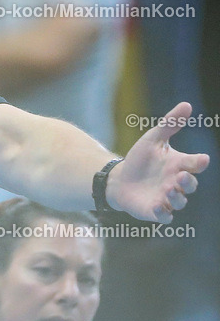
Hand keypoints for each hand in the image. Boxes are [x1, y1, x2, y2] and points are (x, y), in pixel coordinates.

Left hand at [108, 102, 209, 222]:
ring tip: (169, 189)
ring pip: (179, 201)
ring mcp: (167, 198)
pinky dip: (163, 213)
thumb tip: (187, 104)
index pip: (195, 164)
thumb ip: (169, 124)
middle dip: (189, 181)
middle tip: (181, 175)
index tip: (201, 160)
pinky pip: (164, 216)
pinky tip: (157, 206)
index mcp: (180, 165)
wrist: (119, 179)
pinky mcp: (155, 211)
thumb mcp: (153, 139)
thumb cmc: (140, 159)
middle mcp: (177, 183)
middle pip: (190, 184)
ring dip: (177, 197)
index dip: (199, 162)